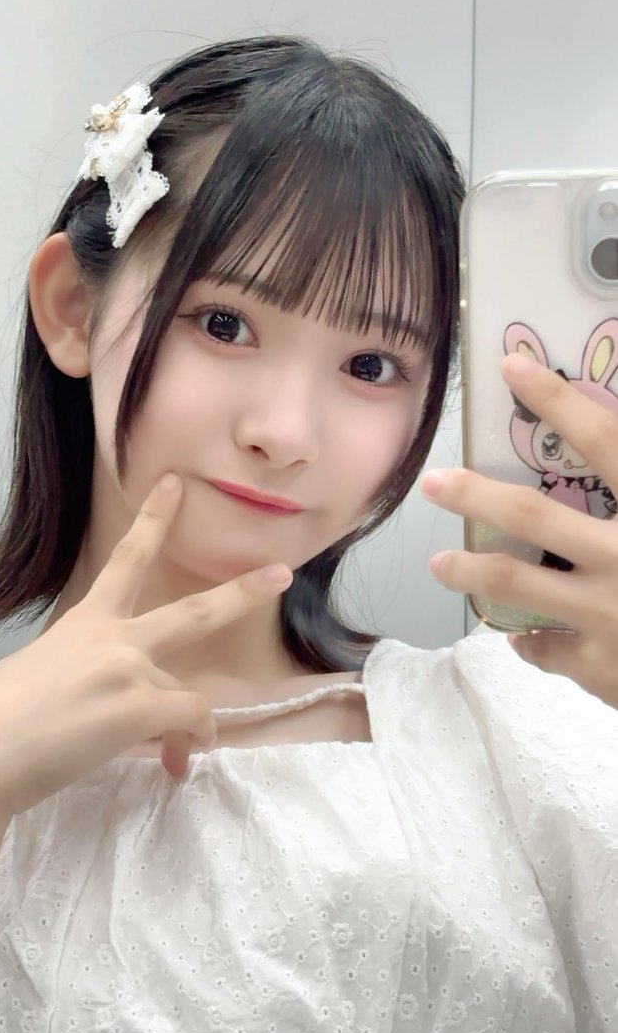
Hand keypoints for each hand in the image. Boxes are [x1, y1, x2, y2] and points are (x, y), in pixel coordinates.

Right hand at [0, 473, 292, 815]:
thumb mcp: (32, 680)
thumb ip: (76, 681)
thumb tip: (95, 712)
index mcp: (82, 623)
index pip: (126, 562)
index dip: (153, 521)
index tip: (173, 486)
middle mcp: (112, 637)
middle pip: (193, 612)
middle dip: (242, 591)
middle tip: (279, 573)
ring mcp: (129, 668)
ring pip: (186, 694)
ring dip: (184, 727)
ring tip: (171, 755)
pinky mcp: (139, 705)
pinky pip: (191, 721)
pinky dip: (191, 742)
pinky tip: (176, 762)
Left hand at [420, 352, 617, 707]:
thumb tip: (609, 449)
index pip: (606, 441)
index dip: (558, 401)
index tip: (513, 367)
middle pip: (532, 513)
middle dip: (474, 494)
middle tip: (433, 482)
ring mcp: (609, 613)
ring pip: (516, 582)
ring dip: (470, 570)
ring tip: (439, 562)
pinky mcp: (600, 666)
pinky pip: (544, 646)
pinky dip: (530, 639)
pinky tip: (522, 634)